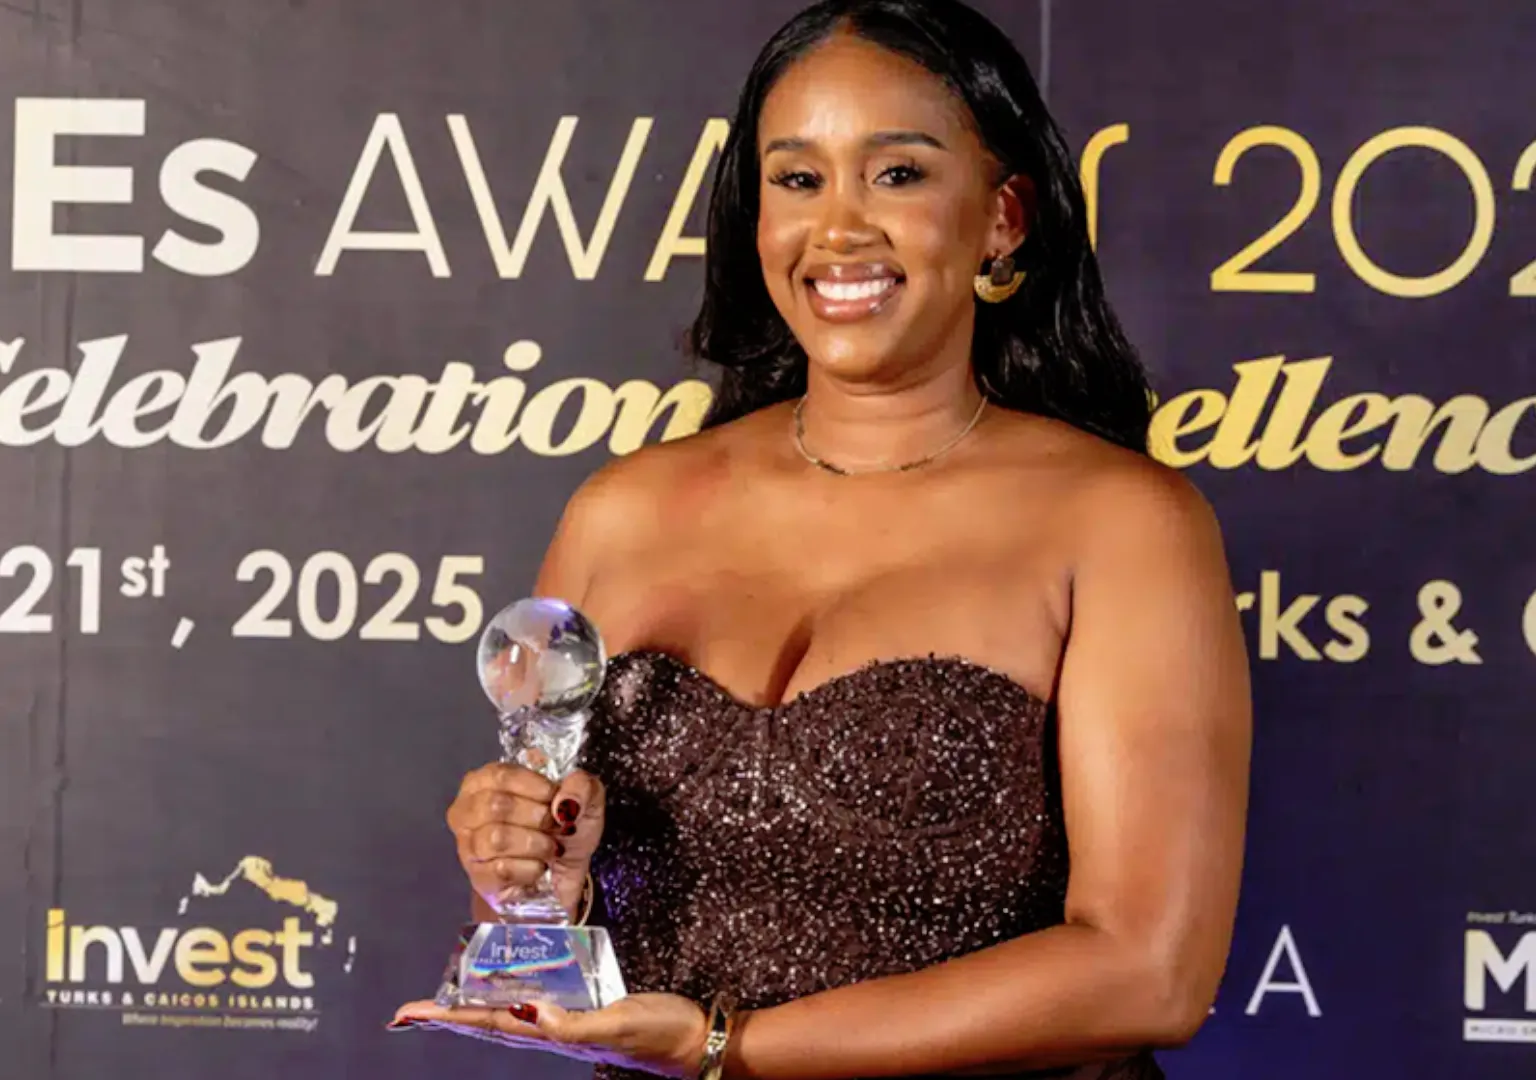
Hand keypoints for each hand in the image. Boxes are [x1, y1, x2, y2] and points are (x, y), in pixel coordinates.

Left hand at [389, 993, 710, 1078]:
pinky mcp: (586, 1007)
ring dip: (474, 1006)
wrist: (692, 1039)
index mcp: (552, 1033)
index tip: (408, 1013)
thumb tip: (526, 1012)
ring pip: (508, 1013)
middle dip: (448, 1015)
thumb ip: (572, 1024)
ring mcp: (568, 1019)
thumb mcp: (615, 1025)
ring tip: (446, 999)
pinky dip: (514, 993)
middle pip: (488, 1021)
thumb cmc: (657, 1034)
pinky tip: (513, 985)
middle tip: (409, 1011)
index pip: (487, 1021)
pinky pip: (538, 1001)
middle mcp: (553, 1028)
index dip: (446, 1015)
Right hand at [446, 761, 605, 917]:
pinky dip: (531, 868)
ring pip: (497, 838)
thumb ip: (582, 786)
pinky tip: (539, 866)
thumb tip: (565, 800)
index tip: (556, 798)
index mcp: (486, 781)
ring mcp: (468, 846)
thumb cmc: (564, 827)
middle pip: (496, 805)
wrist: (565, 873)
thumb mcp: (584, 798)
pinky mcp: (479, 878)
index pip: (501, 775)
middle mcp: (467, 811)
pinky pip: (502, 869)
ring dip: (536, 844)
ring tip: (550, 847)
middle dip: (537, 817)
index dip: (536, 787)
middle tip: (556, 826)